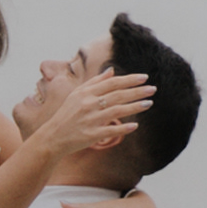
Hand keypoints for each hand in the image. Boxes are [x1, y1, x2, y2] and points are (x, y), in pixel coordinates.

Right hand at [26, 66, 152, 160]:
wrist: (53, 136)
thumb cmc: (66, 114)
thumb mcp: (77, 94)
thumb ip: (95, 82)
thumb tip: (111, 71)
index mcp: (86, 92)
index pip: (112, 83)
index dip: (129, 79)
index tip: (144, 77)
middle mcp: (89, 104)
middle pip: (118, 95)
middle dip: (137, 91)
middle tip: (152, 89)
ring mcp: (90, 119)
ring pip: (117, 110)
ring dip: (135, 107)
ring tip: (149, 103)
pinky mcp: (91, 135)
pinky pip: (111, 130)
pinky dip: (123, 128)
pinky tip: (135, 126)